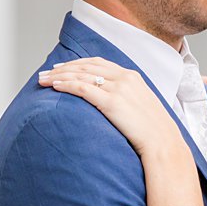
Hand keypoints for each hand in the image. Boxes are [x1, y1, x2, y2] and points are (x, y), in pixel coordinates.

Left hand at [38, 57, 183, 156]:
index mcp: (132, 76)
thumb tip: (110, 102)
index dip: (77, 64)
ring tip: (43, 80)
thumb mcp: (141, 105)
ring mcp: (119, 88)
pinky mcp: (112, 102)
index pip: (98, 62)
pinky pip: (83, 88)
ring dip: (59, 76)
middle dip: (63, 68)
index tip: (62, 67)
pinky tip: (55, 87)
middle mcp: (125, 78)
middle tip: (46, 73)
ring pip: (81, 75)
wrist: (163, 143)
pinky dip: (67, 85)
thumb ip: (126, 97)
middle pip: (86, 66)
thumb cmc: (152, 131)